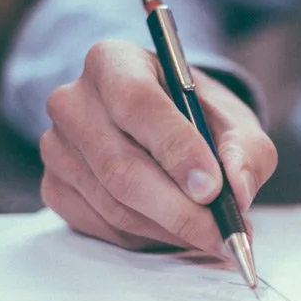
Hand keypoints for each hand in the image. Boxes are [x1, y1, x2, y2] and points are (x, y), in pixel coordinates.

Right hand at [40, 39, 276, 253]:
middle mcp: (73, 101)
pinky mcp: (55, 187)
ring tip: (212, 235)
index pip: (136, 103)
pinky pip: (103, 226)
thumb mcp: (235, 122)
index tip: (213, 188)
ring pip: (115, 204)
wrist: (166, 127)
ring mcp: (57, 147)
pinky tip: (178, 231)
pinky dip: (148, 238)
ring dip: (170, 229)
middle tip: (223, 233)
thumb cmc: (199, 118)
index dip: (176, 149)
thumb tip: (238, 191)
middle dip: (180, 209)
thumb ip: (246, 151)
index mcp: (114, 62)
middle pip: (121, 166)